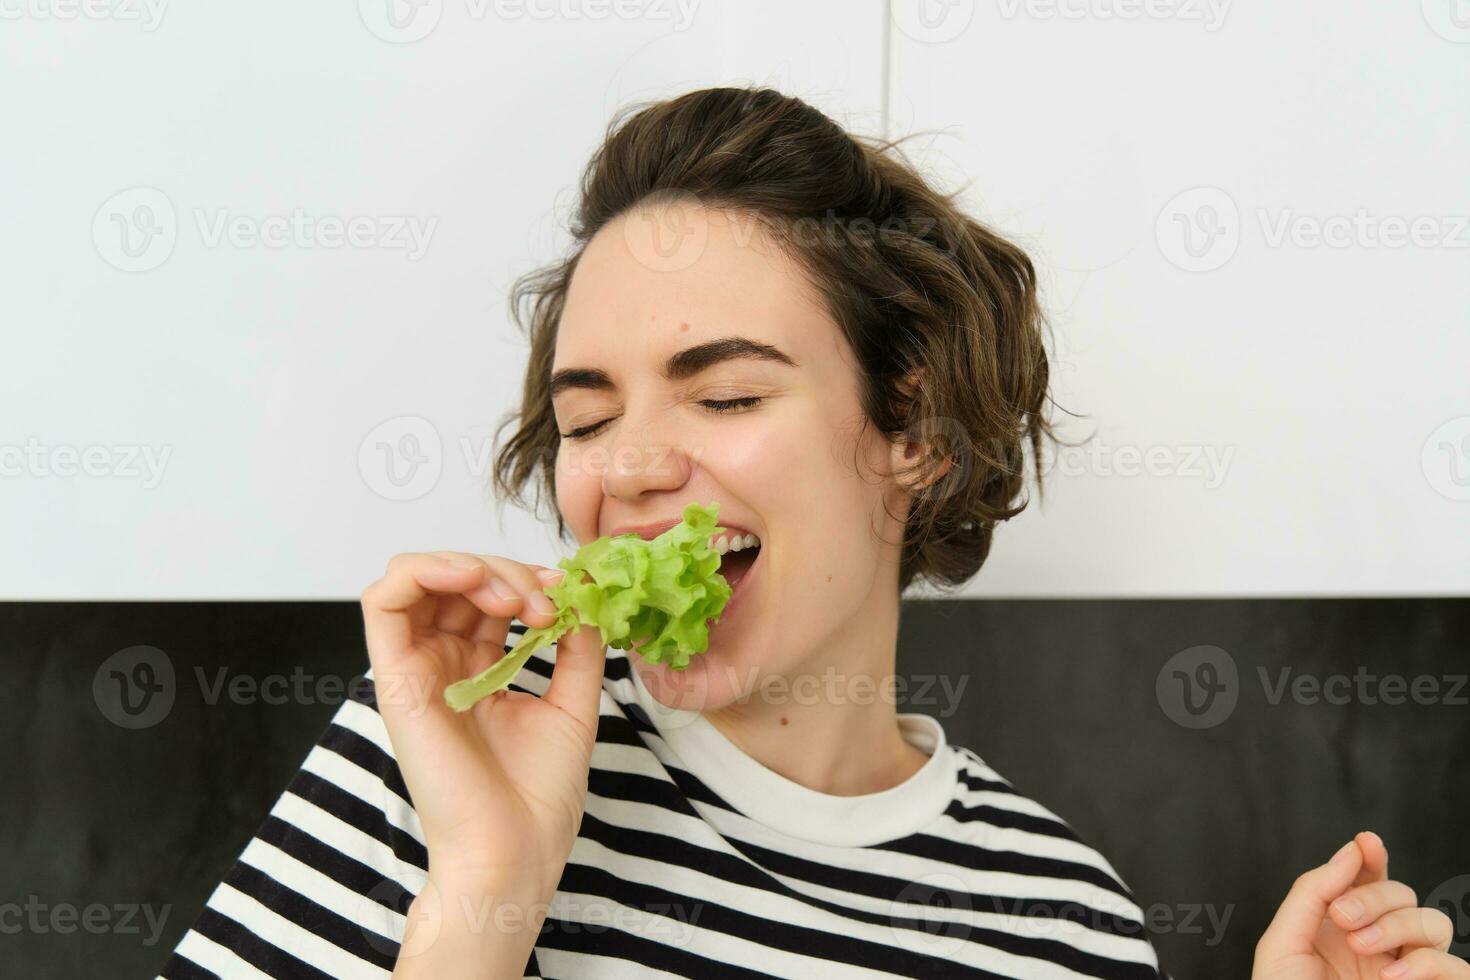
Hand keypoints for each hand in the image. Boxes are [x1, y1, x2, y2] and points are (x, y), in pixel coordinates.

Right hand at [360, 551, 606, 898]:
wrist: (515, 851)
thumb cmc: (538, 797)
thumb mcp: (575, 705)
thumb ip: (579, 647)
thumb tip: (585, 596)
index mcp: (478, 668)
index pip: (489, 593)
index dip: (529, 578)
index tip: (570, 596)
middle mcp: (442, 663)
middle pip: (457, 578)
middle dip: (508, 571)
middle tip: (547, 605)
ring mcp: (416, 669)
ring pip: (419, 576)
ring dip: (472, 565)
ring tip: (514, 598)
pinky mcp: (395, 679)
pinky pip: (383, 600)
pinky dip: (424, 569)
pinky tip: (471, 578)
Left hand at [1253, 831, 1464, 979]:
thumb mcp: (1283, 943)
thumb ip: (1314, 892)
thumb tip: (1353, 850)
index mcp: (1341, 927)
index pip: (1368, 881)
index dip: (1372, 857)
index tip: (1367, 843)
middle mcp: (1379, 945)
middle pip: (1404, 894)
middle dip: (1376, 897)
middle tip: (1345, 919)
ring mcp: (1410, 972)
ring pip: (1435, 923)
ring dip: (1400, 926)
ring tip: (1364, 950)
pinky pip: (1457, 968)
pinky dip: (1427, 965)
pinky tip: (1391, 977)